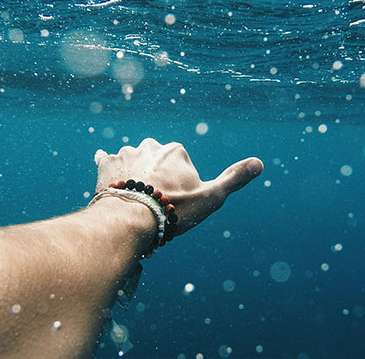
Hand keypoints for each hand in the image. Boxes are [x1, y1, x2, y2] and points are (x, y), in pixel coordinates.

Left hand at [94, 138, 262, 235]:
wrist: (130, 219)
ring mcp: (125, 153)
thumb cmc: (173, 209)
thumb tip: (259, 163)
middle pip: (156, 163)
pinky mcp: (105, 164)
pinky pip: (105, 161)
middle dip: (156, 179)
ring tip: (134, 203)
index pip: (181, 166)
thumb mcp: (211, 197)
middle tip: (155, 205)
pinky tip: (108, 177)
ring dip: (133, 177)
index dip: (180, 186)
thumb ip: (234, 179)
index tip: (176, 203)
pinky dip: (107, 168)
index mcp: (176, 150)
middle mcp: (150, 145)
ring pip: (133, 163)